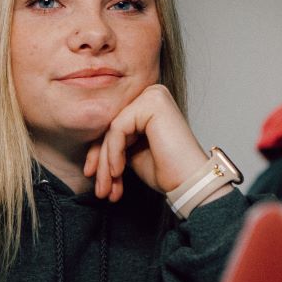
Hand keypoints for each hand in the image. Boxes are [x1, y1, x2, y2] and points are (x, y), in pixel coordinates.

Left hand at [82, 84, 208, 202]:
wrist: (189, 183)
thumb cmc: (167, 171)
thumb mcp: (132, 153)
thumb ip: (116, 142)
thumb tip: (92, 146)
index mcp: (148, 103)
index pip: (115, 125)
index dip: (100, 152)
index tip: (93, 176)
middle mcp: (152, 94)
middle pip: (112, 126)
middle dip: (101, 160)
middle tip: (100, 188)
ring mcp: (153, 96)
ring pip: (112, 129)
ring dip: (106, 162)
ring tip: (107, 187)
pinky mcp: (152, 103)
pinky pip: (118, 129)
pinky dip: (113, 153)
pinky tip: (118, 172)